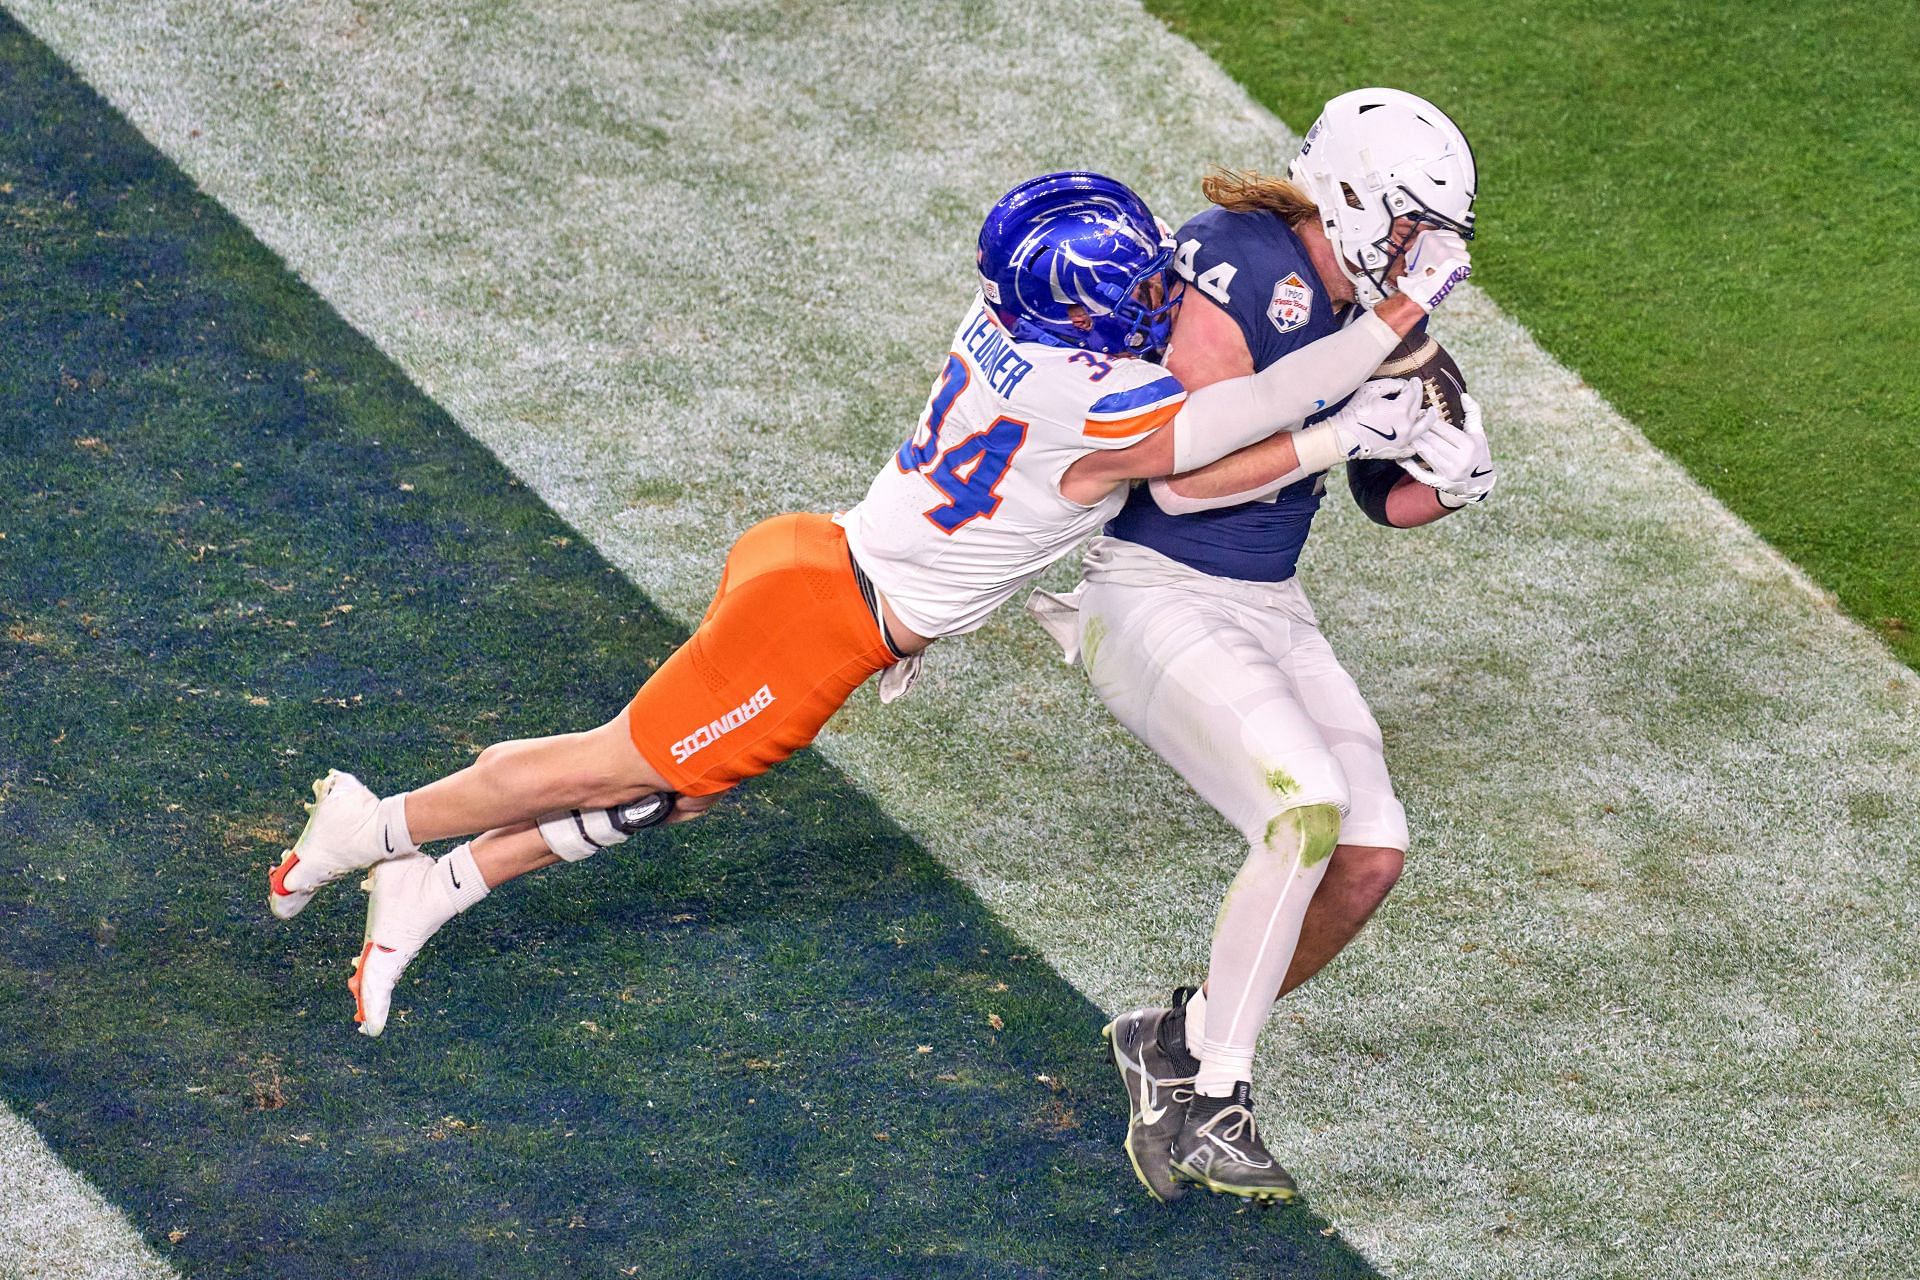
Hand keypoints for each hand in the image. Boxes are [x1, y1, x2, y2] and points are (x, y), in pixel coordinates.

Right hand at [1327, 377, 1439, 460]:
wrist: (1343, 437)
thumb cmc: (1354, 412)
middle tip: (1418, 387)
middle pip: (1419, 406)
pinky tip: (1418, 438)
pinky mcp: (1397, 451)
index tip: (1412, 380)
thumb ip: (1390, 384)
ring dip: (1429, 418)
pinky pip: (1413, 447)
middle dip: (1419, 394)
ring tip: (1431, 412)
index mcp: (1401, 410)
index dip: (1412, 384)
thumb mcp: (1371, 390)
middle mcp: (1407, 425)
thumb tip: (1402, 386)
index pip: (1412, 392)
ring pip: (1423, 427)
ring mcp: (1404, 440)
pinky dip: (1417, 441)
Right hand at [1393, 229, 1471, 312]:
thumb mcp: (1415, 256)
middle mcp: (1435, 240)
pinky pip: (1465, 263)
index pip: (1451, 235)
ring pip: (1464, 253)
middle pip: (1460, 243)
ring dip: (1461, 263)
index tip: (1450, 253)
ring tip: (1452, 270)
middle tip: (1451, 263)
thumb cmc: (1415, 275)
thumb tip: (1439, 245)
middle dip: (1458, 254)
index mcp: (1426, 236)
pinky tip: (1455, 274)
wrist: (1415, 288)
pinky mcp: (1449, 260)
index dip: (1453, 246)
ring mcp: (1442, 250)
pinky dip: (1462, 270)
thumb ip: (1426, 248)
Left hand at [1399, 391, 1494, 505]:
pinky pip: (1420, 473)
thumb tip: (1464, 395)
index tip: (1420, 411)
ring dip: (1413, 442)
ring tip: (1404, 432)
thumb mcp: (1478, 433)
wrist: (1478, 483)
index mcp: (1468, 446)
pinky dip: (1409, 464)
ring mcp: (1448, 473)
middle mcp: (1459, 461)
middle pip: (1432, 440)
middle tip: (1409, 419)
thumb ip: (1473, 413)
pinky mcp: (1439, 483)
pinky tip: (1400, 456)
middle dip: (1419, 429)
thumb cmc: (1477, 453)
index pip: (1444, 429)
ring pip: (1425, 453)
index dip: (1430, 419)